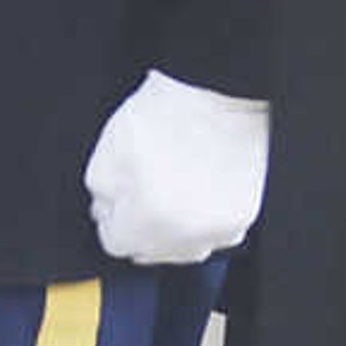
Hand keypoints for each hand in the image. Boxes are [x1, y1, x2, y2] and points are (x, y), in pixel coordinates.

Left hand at [83, 70, 270, 265]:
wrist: (221, 95)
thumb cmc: (171, 114)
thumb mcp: (109, 149)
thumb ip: (100, 191)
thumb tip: (105, 211)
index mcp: (152, 218)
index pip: (115, 243)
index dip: (109, 216)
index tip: (114, 200)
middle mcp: (191, 233)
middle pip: (150, 250)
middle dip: (137, 223)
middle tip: (140, 186)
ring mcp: (222, 228)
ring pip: (182, 247)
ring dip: (168, 225)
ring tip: (169, 185)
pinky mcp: (245, 217)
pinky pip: (212, 233)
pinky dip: (199, 219)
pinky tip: (194, 188)